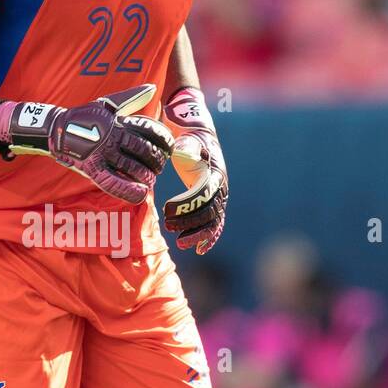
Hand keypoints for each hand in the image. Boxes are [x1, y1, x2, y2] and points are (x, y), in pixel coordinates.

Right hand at [0, 84, 172, 203]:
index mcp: (119, 122)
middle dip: (157, 160)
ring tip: (151, 180)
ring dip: (146, 176)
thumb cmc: (84, 117)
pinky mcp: (91, 169)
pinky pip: (112, 183)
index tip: (168, 147)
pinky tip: (140, 194)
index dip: (164, 140)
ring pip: (132, 167)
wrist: (56, 129)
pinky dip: (128, 190)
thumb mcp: (107, 105)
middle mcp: (112, 137)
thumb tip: (152, 88)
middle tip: (159, 167)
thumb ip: (131, 98)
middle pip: (144, 150)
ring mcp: (102, 154)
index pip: (150, 130)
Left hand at [161, 86, 226, 254]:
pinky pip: (215, 222)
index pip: (203, 194)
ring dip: (198, 234)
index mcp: (213, 173)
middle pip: (209, 212)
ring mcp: (219, 196)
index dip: (186, 205)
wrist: (199, 138)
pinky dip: (209, 237)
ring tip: (181, 243)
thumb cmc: (189, 139)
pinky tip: (199, 249)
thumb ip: (187, 148)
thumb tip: (184, 155)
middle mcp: (220, 186)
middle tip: (170, 229)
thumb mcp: (186, 140)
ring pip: (213, 221)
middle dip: (191, 224)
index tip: (168, 211)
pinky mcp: (214, 201)